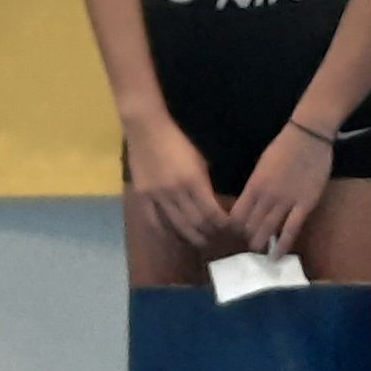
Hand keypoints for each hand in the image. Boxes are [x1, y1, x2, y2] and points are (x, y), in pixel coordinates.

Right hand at [126, 113, 228, 249]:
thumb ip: (206, 185)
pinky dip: (166, 233)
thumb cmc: (178, 141)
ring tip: (199, 241)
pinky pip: (154, 222)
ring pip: (177, 226)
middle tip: (215, 239)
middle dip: (208, 234)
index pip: (211, 212)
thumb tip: (214, 206)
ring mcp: (157, 196)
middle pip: (196, 223)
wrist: (147, 129)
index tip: (228, 228)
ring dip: (190, 237)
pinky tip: (174, 237)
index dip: (222, 224)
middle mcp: (176, 192)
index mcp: (194, 180)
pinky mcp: (142, 197)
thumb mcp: (200, 161)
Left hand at [230, 121, 332, 252]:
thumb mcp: (261, 165)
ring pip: (268, 229)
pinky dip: (283, 245)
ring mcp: (286, 202)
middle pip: (251, 224)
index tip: (234, 232)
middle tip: (246, 244)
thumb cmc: (283, 147)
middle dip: (247, 236)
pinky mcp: (305, 205)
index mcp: (254, 185)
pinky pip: (292, 230)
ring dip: (261, 242)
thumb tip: (249, 203)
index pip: (238, 214)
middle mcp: (267, 197)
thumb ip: (255, 185)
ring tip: (258, 252)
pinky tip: (277, 256)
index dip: (234, 227)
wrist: (308, 136)